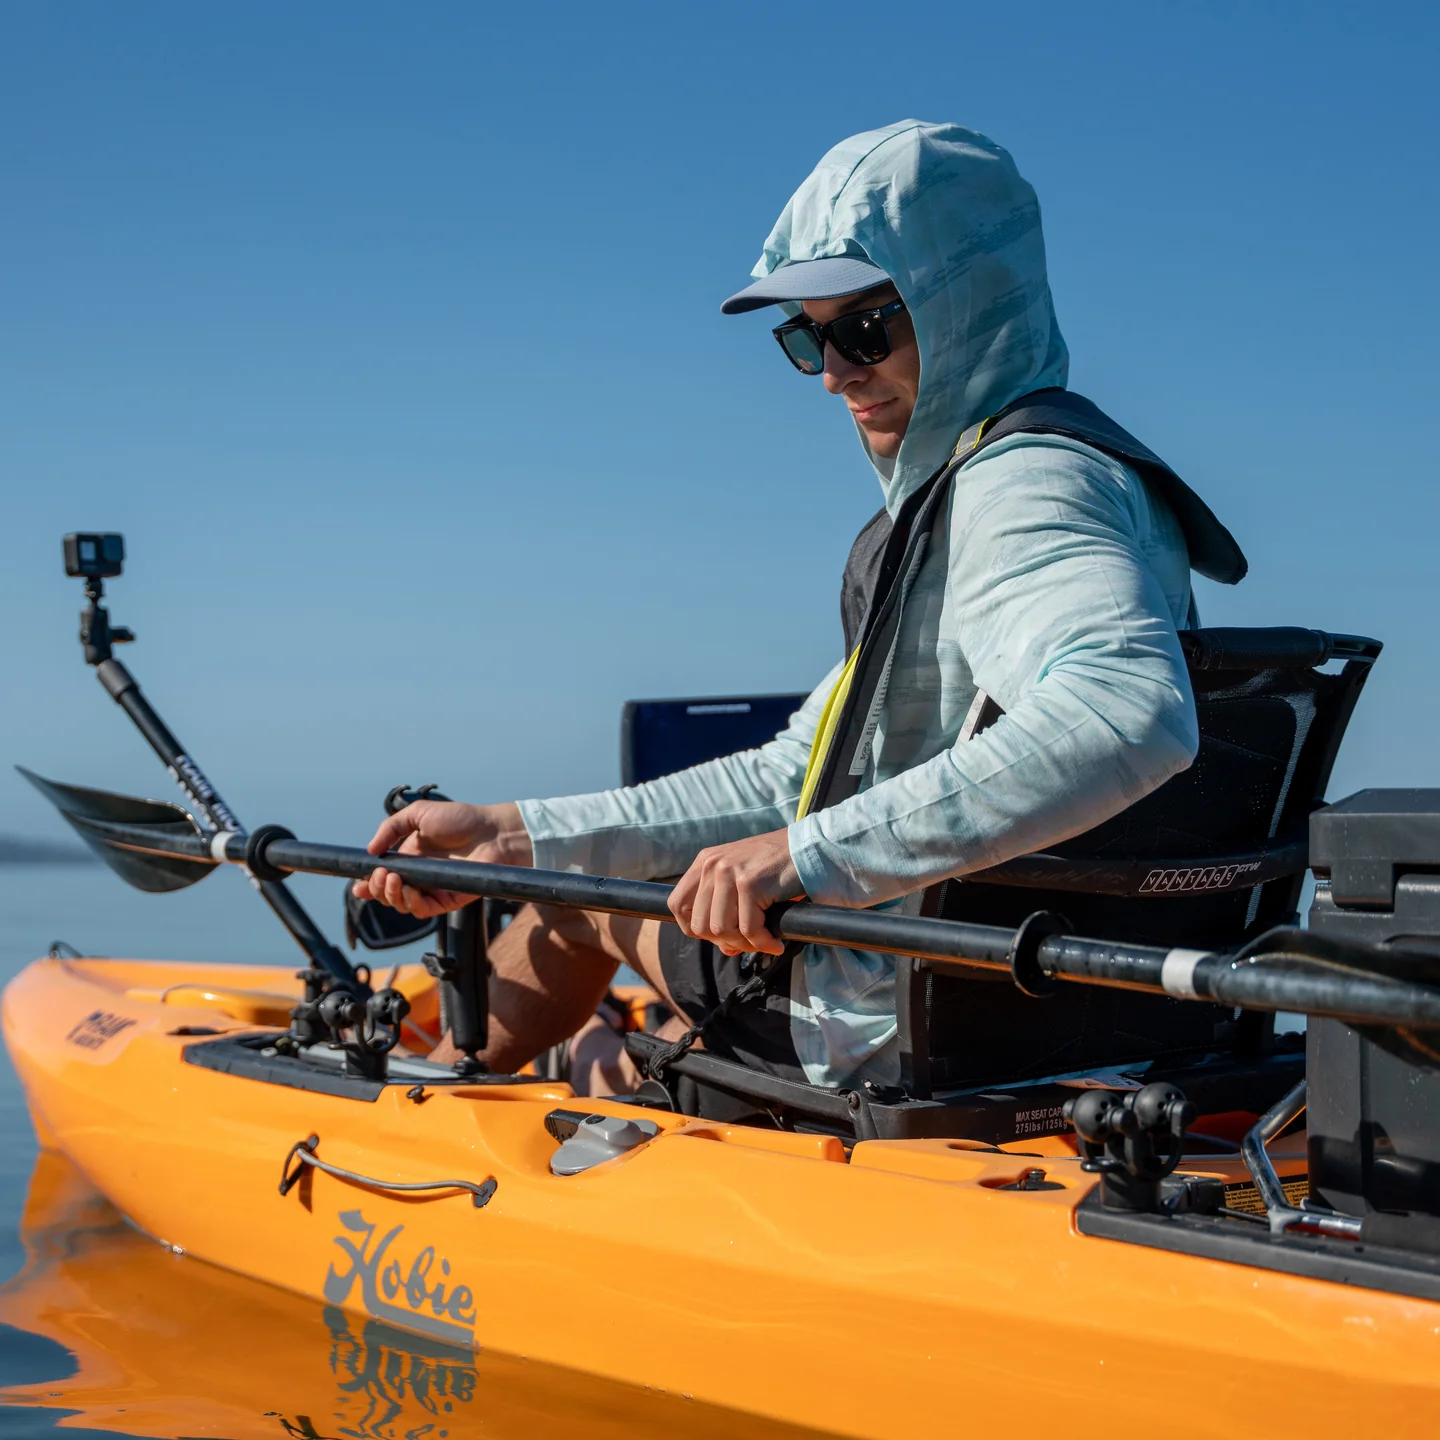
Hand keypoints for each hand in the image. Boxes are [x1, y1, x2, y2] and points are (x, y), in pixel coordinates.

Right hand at [351, 800, 533, 918]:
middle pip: (388, 893)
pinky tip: (408, 890)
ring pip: (402, 904)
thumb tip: (370, 850)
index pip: (383, 876)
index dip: (368, 883)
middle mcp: (419, 875)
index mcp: (410, 857)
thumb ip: (391, 828)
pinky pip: (423, 910)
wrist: (492, 831)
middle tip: (380, 875)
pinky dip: (410, 904)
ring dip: (390, 895)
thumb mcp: (418, 814)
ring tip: (392, 879)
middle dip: (377, 888)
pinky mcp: (447, 899)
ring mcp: (432, 888)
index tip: (357, 884)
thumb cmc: (461, 819)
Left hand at [667, 828, 802, 956]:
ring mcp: (729, 872)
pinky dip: (763, 943)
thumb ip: (726, 911)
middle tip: (749, 941)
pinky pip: (749, 930)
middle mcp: (712, 865)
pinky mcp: (750, 883)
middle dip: (724, 941)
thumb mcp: (742, 882)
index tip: (720, 935)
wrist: (809, 848)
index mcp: (704, 862)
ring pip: (722, 930)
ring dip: (745, 945)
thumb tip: (726, 949)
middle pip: (699, 925)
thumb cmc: (778, 868)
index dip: (696, 929)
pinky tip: (776, 943)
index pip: (678, 906)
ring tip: (764, 941)